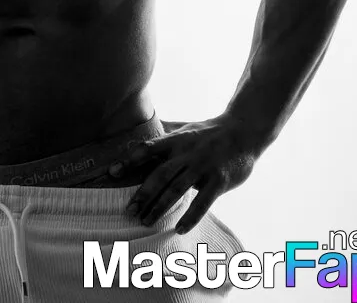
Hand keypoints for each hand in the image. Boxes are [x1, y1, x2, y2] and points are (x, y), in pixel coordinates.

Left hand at [108, 115, 256, 233]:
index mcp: (176, 139)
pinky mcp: (219, 180)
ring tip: (145, 221)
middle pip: (160, 173)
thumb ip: (164, 131)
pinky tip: (179, 228)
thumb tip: (139, 130)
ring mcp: (203, 166)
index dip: (130, 160)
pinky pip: (203, 202)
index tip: (112, 172)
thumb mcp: (185, 127)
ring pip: (178, 189)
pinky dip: (191, 216)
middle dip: (143, 193)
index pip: (148, 148)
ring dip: (160, 207)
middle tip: (128, 210)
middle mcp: (187, 152)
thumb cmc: (209, 132)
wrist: (243, 132)